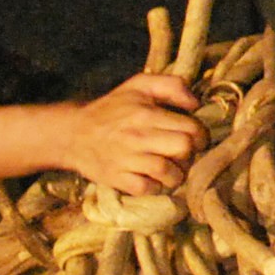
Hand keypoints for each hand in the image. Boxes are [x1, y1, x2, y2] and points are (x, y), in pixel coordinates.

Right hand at [59, 72, 204, 194]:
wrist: (73, 133)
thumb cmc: (112, 108)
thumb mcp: (139, 85)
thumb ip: (171, 85)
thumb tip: (195, 103)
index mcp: (146, 113)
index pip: (190, 128)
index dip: (201, 135)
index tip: (197, 139)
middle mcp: (137, 136)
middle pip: (183, 149)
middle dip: (190, 154)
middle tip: (184, 154)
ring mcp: (126, 159)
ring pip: (167, 172)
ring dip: (176, 174)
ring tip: (173, 169)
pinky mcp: (116, 178)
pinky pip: (146, 189)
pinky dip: (156, 188)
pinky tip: (155, 180)